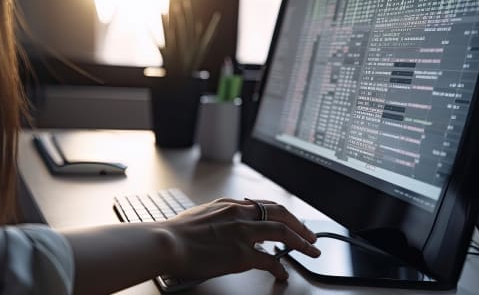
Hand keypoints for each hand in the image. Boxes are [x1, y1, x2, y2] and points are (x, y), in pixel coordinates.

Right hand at [163, 198, 320, 280]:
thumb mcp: (203, 214)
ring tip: (310, 251)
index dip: (283, 214)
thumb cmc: (178, 231)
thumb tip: (227, 224)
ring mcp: (243, 233)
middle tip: (310, 236)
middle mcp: (241, 214)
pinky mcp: (241, 254)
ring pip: (283, 233)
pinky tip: (283, 274)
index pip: (266, 205)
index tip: (291, 221)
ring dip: (301, 242)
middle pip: (281, 214)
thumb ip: (220, 217)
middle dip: (300, 225)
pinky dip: (281, 267)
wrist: (167, 241)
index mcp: (231, 205)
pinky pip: (270, 260)